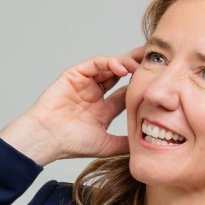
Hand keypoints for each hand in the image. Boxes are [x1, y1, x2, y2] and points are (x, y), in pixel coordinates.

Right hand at [17, 46, 145, 162]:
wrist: (47, 139)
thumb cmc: (71, 144)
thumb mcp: (106, 145)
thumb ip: (125, 143)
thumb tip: (147, 145)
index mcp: (102, 110)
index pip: (126, 92)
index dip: (141, 85)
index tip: (157, 81)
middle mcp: (94, 95)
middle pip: (120, 75)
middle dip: (136, 66)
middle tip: (154, 59)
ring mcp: (84, 84)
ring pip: (109, 67)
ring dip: (125, 63)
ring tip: (138, 65)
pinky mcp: (74, 75)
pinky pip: (95, 64)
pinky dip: (109, 62)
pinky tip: (122, 68)